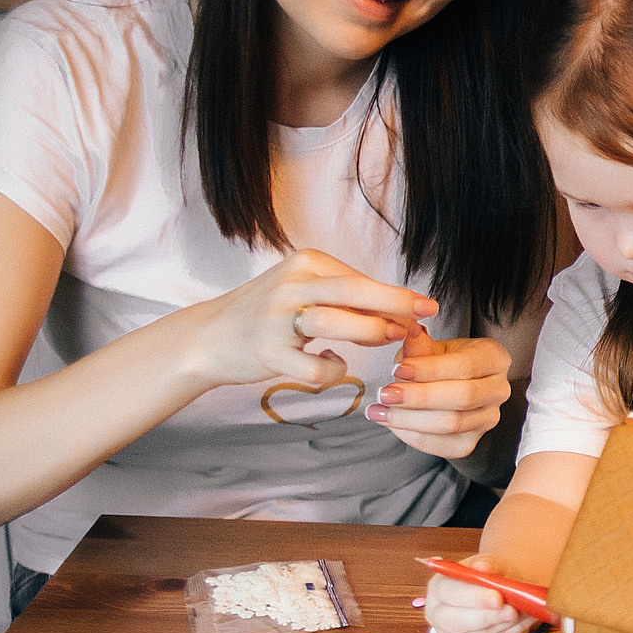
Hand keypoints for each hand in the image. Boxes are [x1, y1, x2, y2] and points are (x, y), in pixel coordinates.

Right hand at [181, 248, 436, 393]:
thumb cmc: (267, 315)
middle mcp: (290, 285)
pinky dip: (334, 369)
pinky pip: (314, 365)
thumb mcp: (303, 291)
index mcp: (304, 263)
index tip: (424, 307)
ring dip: (370, 332)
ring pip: (335, 322)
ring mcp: (276, 318)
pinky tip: (333, 364)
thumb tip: (399, 312)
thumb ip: (345, 298)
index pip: (359, 278)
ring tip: (389, 340)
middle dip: (396, 304)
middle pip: (354, 291)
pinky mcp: (267, 351)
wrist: (208, 337)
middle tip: (424, 317)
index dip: (396, 296)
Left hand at [368, 328, 510, 458]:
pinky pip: (441, 445)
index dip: (430, 370)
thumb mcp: (430, 348)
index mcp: (494, 358)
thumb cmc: (440, 362)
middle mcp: (499, 390)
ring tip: (379, 411)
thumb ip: (420, 345)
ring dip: (410, 419)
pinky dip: (413, 435)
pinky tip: (392, 424)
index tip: (397, 369)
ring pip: (452, 424)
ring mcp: (488, 419)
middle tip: (385, 394)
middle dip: (419, 397)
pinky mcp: (471, 442)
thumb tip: (409, 332)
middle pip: (463, 398)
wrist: (447, 386)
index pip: (465, 366)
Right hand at [422, 554, 534, 632]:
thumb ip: (487, 564)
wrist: (504, 592)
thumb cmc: (492, 576)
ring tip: (524, 612)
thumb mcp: (491, 563)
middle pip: (455, 622)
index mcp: (438, 589)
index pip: (448, 593)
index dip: (473, 597)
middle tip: (512, 611)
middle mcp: (439, 616)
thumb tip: (482, 567)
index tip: (498, 598)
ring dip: (504, 625)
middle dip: (487, 617)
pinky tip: (523, 622)